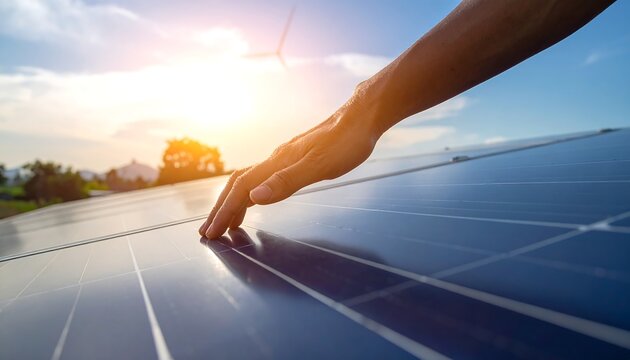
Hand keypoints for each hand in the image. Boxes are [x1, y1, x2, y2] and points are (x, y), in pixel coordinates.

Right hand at [199, 101, 380, 238]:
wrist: (362, 118)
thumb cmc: (347, 142)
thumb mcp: (321, 166)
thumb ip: (287, 182)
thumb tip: (255, 198)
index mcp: (278, 162)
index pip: (242, 189)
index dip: (224, 211)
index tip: (211, 233)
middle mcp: (276, 159)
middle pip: (238, 185)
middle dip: (221, 209)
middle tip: (208, 233)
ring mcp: (284, 159)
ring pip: (249, 182)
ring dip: (233, 203)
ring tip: (225, 223)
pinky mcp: (294, 159)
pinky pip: (263, 179)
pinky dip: (251, 194)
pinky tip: (254, 201)